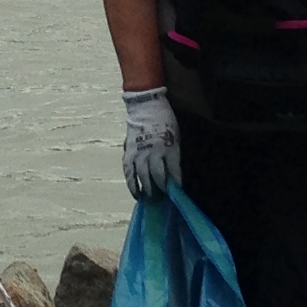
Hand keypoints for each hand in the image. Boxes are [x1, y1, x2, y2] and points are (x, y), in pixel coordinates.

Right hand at [119, 86, 180, 201]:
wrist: (146, 107)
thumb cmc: (165, 122)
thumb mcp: (175, 137)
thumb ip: (174, 155)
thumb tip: (173, 175)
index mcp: (168, 147)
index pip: (174, 171)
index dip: (175, 184)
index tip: (177, 193)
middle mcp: (154, 152)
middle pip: (157, 176)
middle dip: (161, 190)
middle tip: (163, 199)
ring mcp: (139, 153)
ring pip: (142, 177)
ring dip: (146, 190)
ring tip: (149, 199)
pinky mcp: (129, 153)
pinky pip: (129, 172)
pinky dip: (132, 184)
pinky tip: (136, 193)